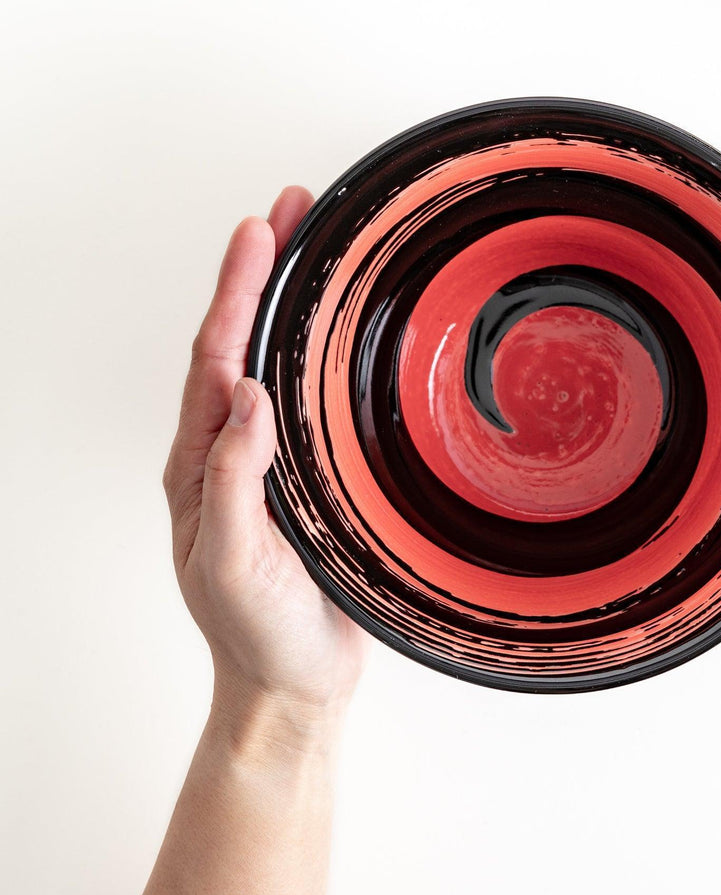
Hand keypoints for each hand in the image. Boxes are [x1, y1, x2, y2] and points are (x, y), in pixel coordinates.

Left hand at [162, 187, 367, 734]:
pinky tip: (345, 336)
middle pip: (240, 343)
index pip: (215, 357)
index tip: (260, 230)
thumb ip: (235, 479)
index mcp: (201, 464)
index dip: (236, 290)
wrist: (292, 684)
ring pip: (274, 365)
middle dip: (262, 273)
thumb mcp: (234, 561)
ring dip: (290, 304)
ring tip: (318, 249)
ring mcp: (269, 463)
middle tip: (294, 210)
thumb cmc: (257, 632)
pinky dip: (321, 355)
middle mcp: (230, 452)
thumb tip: (244, 392)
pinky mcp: (307, 480)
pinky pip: (310, 402)